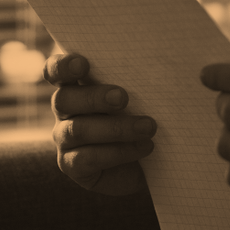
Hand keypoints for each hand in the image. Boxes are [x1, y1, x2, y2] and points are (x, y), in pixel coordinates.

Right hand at [44, 53, 156, 194]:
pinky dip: (118, 152)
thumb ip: (141, 79)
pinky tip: (144, 148)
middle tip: (123, 98)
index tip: (84, 64)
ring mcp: (65, 139)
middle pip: (64, 99)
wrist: (153, 162)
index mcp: (77, 84)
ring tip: (149, 127)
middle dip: (94, 97)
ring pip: (78, 129)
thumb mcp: (144, 96)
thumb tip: (173, 65)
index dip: (63, 66)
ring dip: (116, 128)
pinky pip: (87, 158)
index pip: (56, 70)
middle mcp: (65, 110)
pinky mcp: (72, 165)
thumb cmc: (145, 116)